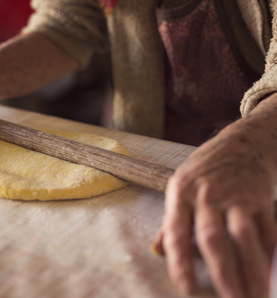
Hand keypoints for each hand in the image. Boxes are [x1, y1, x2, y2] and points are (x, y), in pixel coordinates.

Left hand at [153, 131, 276, 297]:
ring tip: (255, 296)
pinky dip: (272, 253)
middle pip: (213, 238)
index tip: (185, 288)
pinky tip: (272, 276)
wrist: (242, 142)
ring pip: (244, 237)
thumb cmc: (204, 170)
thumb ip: (172, 220)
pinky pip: (268, 228)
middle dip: (221, 272)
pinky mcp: (260, 196)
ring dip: (251, 269)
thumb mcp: (180, 186)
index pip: (176, 232)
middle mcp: (207, 195)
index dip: (179, 261)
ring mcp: (236, 195)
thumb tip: (158, 250)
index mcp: (181, 194)